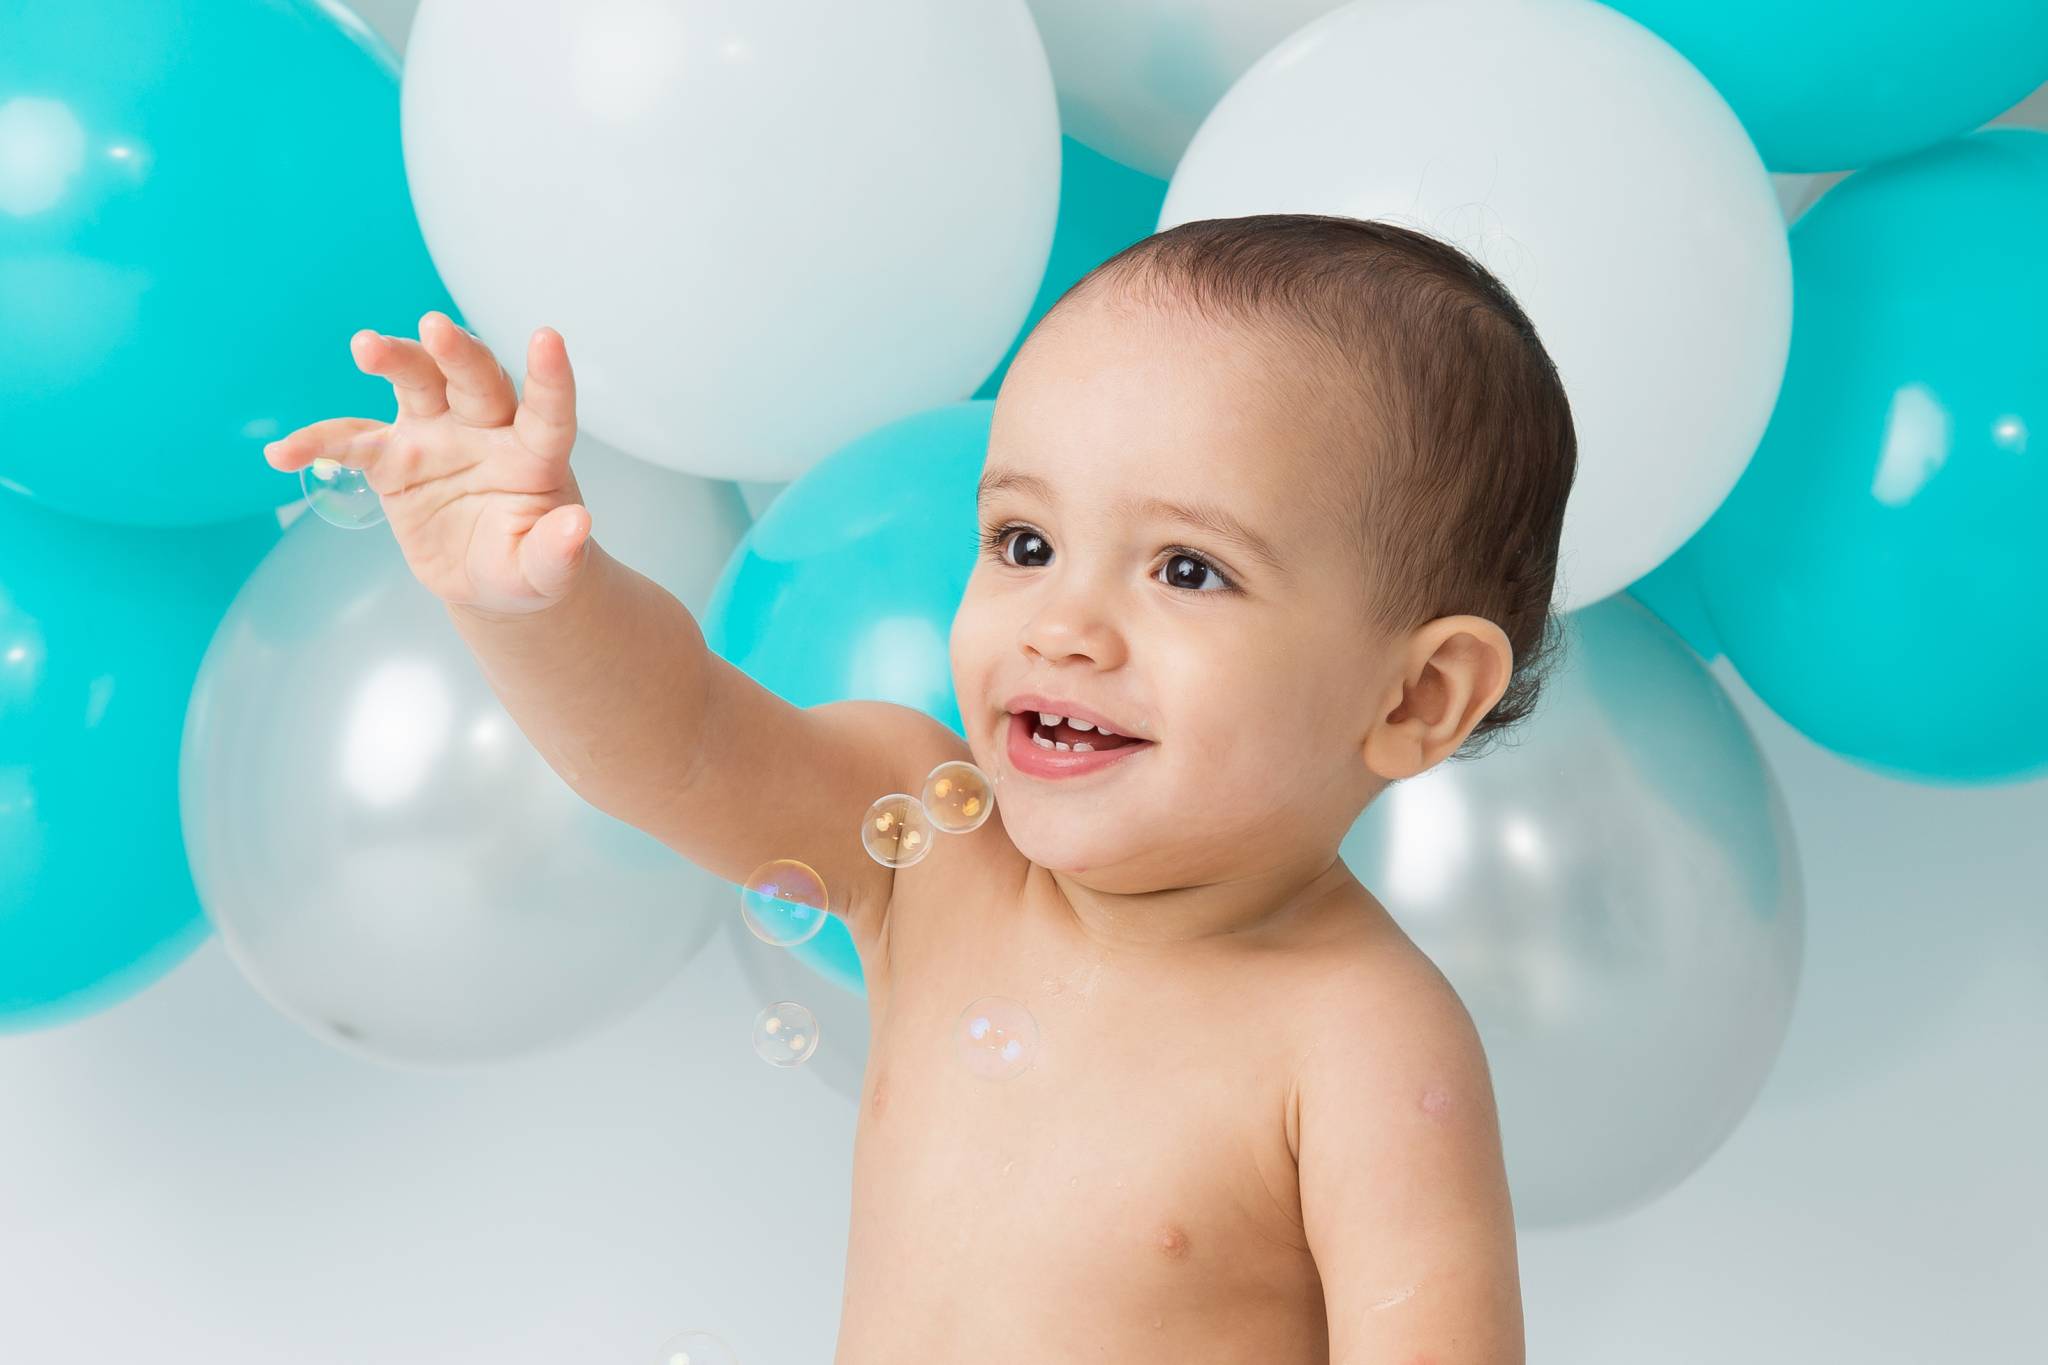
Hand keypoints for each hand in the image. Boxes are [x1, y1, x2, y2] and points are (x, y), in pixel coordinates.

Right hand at [263, 312, 591, 617]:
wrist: (489, 577)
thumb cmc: (529, 564)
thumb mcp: (548, 571)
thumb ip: (560, 551)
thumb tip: (578, 526)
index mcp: (534, 452)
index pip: (548, 409)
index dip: (550, 376)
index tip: (548, 338)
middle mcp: (486, 429)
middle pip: (473, 378)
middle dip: (455, 352)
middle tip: (434, 328)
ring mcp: (436, 435)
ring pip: (416, 383)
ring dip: (393, 359)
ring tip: (365, 347)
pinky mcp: (393, 457)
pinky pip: (352, 443)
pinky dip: (319, 444)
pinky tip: (284, 453)